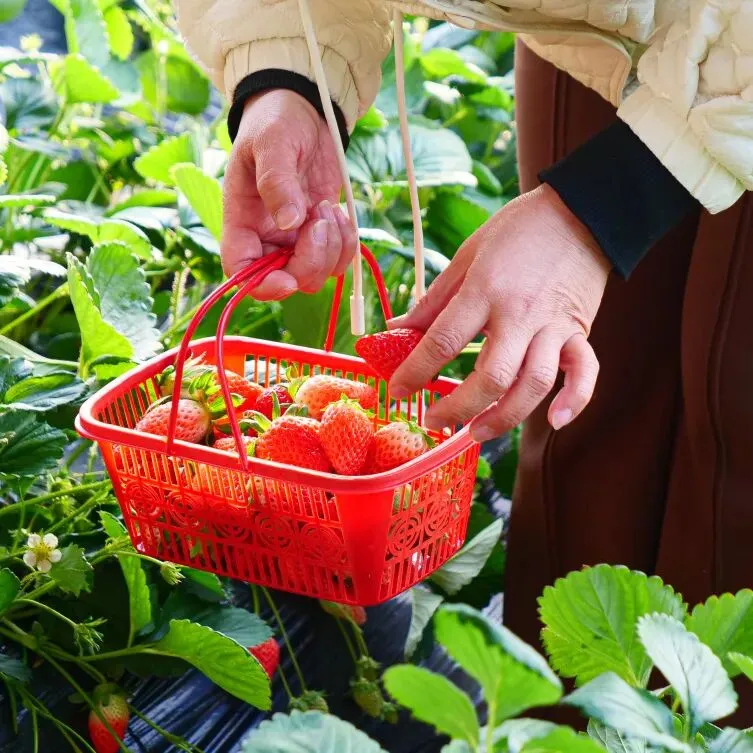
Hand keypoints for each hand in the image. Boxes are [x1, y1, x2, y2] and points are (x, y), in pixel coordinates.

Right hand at [222, 89, 356, 298]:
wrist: (303, 111)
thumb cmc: (275, 122)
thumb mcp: (271, 142)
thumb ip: (277, 181)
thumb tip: (289, 222)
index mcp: (242, 222)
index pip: (242, 272)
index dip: (263, 286)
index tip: (289, 277)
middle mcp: (267, 238)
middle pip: (288, 279)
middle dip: (312, 259)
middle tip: (321, 217)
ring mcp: (296, 240)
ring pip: (317, 275)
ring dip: (333, 248)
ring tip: (327, 207)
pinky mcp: (322, 234)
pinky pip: (339, 259)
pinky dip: (347, 243)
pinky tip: (340, 213)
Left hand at [388, 184, 610, 440]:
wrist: (580, 210)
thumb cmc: (516, 231)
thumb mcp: (466, 256)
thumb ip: (434, 299)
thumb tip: (396, 328)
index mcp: (484, 290)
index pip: (443, 341)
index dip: (415, 372)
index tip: (396, 390)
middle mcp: (519, 314)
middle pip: (490, 377)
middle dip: (457, 408)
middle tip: (433, 419)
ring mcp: (553, 326)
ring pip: (533, 384)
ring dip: (504, 417)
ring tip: (476, 432)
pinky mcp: (579, 331)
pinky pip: (585, 372)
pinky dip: (574, 400)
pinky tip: (556, 422)